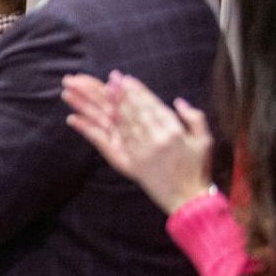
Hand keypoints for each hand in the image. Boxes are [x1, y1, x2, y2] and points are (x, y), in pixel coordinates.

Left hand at [62, 71, 213, 214]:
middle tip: (86, 77)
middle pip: (125, 109)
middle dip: (105, 91)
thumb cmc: (197, 168)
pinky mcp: (126, 163)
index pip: (148, 104)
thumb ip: (194, 117)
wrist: (188, 199)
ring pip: (110, 122)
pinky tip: (73, 118)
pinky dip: (87, 130)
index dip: (132, 90)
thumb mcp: (204, 140)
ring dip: (89, 105)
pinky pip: (103, 143)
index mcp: (171, 129)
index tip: (119, 77)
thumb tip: (177, 101)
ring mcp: (137, 150)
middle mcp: (152, 138)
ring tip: (71, 90)